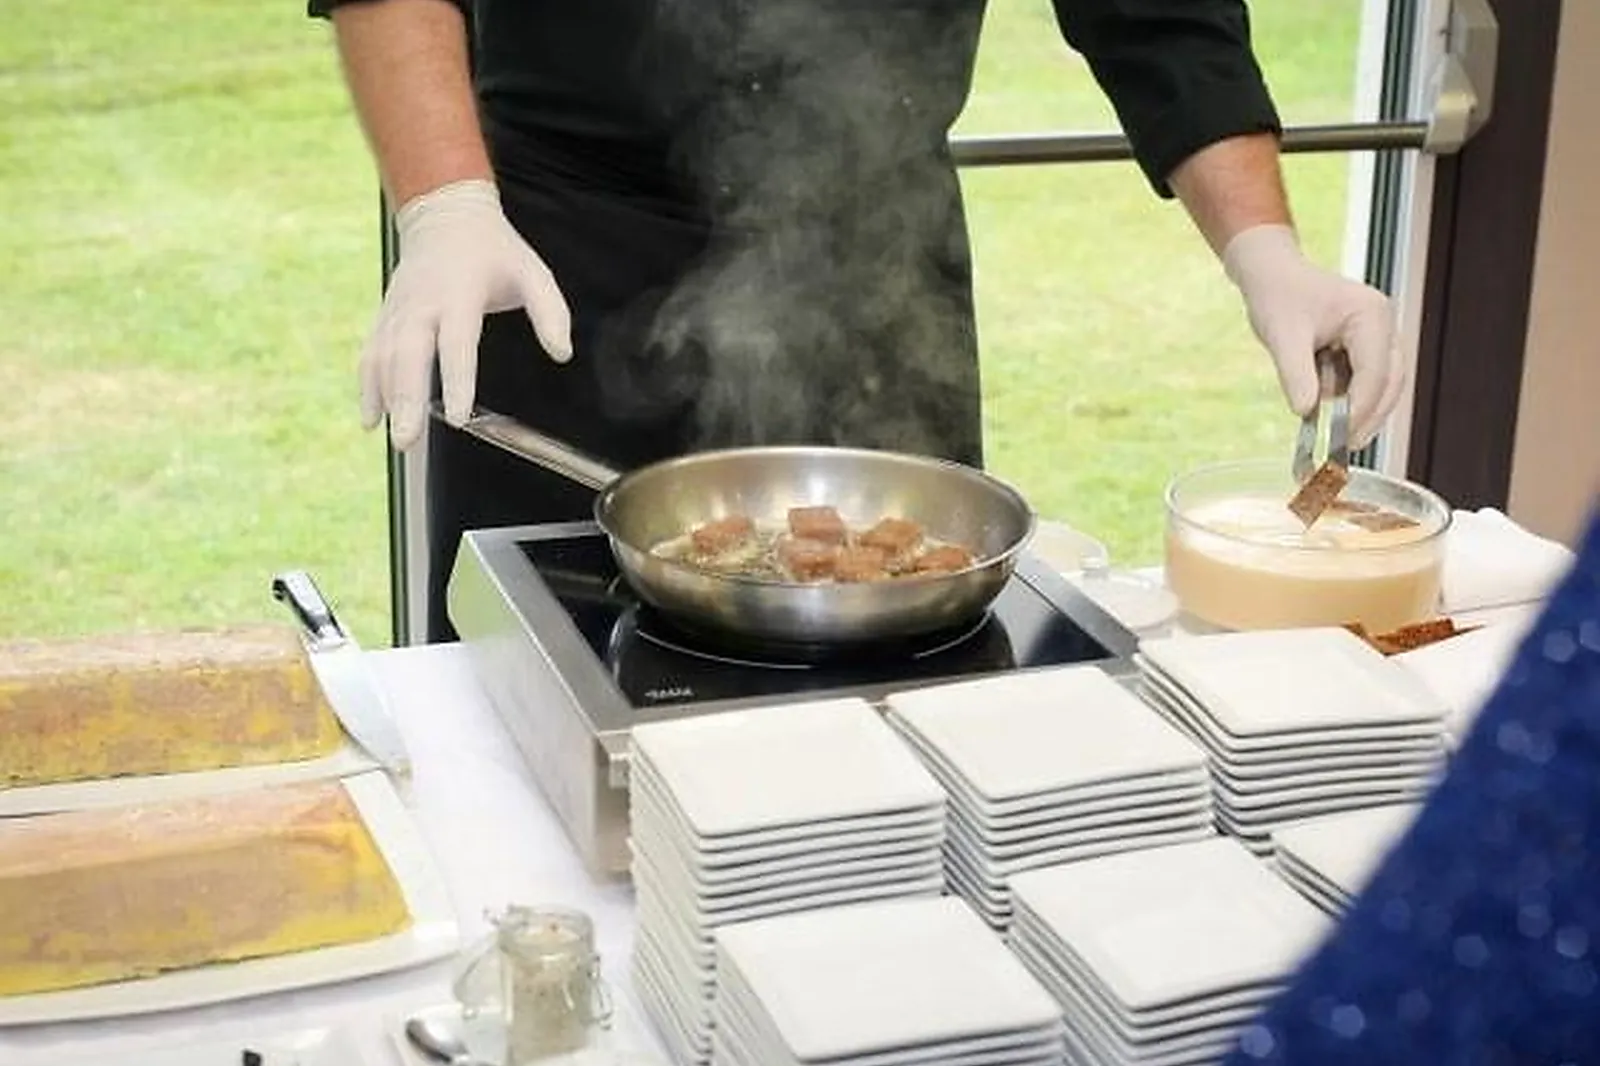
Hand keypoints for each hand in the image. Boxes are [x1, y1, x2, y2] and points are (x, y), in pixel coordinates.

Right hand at [359, 179, 571, 449]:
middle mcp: (422, 302)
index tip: (457, 414)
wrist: (444, 215)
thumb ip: (550, 312)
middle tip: (408, 439)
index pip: (456, 342)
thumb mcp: (532, 272)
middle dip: (406, 399)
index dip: (456, 380)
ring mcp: (398, 309)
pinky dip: (367, 385)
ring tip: (394, 438)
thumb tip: (561, 352)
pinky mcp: (385, 315)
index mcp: (459, 293)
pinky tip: (371, 418)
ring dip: (385, 399)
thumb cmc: (493, 250)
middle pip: (408, 355)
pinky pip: (371, 353)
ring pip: (384, 357)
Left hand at [1222, 224, 1403, 447]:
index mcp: (1370, 315)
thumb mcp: (1281, 335)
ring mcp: (1377, 336)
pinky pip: (1364, 382)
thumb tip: (1306, 413)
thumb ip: (1295, 374)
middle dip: (1368, 417)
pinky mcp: (1364, 348)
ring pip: (1381, 386)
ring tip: (1334, 439)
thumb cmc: (1277, 295)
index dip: (1361, 409)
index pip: (1377, 372)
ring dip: (1360, 412)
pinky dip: (1348, 402)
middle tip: (1343, 448)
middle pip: (1389, 383)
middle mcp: (1382, 325)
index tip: (1341, 438)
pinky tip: (1328, 418)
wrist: (1271, 276)